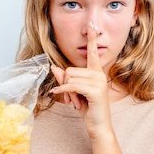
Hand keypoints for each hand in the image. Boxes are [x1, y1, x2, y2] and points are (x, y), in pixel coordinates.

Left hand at [50, 22, 112, 138]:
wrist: (99, 127)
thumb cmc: (89, 109)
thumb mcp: (74, 92)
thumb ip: (65, 79)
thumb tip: (54, 67)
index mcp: (96, 73)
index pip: (93, 53)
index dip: (92, 40)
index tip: (92, 26)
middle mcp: (99, 74)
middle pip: (70, 70)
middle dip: (65, 85)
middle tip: (72, 98)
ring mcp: (98, 82)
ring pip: (70, 78)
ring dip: (67, 92)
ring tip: (75, 102)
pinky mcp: (95, 90)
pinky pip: (72, 86)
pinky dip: (65, 92)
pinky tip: (66, 100)